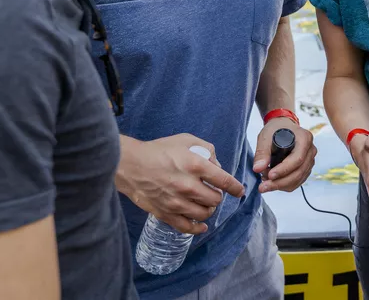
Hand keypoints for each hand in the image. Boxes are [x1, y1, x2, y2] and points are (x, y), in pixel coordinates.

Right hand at [116, 134, 245, 234]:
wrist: (129, 164)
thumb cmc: (158, 150)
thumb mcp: (185, 140)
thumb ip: (206, 149)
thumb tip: (217, 163)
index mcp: (195, 165)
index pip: (223, 180)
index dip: (235, 187)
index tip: (239, 191)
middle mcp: (188, 185)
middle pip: (215, 199)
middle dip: (217, 196)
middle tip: (213, 192)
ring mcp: (176, 201)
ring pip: (203, 214)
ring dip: (208, 210)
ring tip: (206, 205)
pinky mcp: (165, 212)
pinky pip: (186, 227)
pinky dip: (197, 228)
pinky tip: (202, 226)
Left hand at [253, 118, 316, 192]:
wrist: (283, 127)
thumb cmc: (276, 129)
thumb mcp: (266, 136)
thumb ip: (262, 152)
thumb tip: (258, 169)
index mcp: (304, 139)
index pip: (297, 159)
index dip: (284, 170)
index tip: (269, 175)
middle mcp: (311, 150)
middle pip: (299, 172)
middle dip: (280, 182)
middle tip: (263, 187)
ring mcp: (310, 160)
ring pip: (298, 179)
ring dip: (281, 185)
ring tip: (265, 182)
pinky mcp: (306, 168)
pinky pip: (297, 182)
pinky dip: (284, 185)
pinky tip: (272, 182)